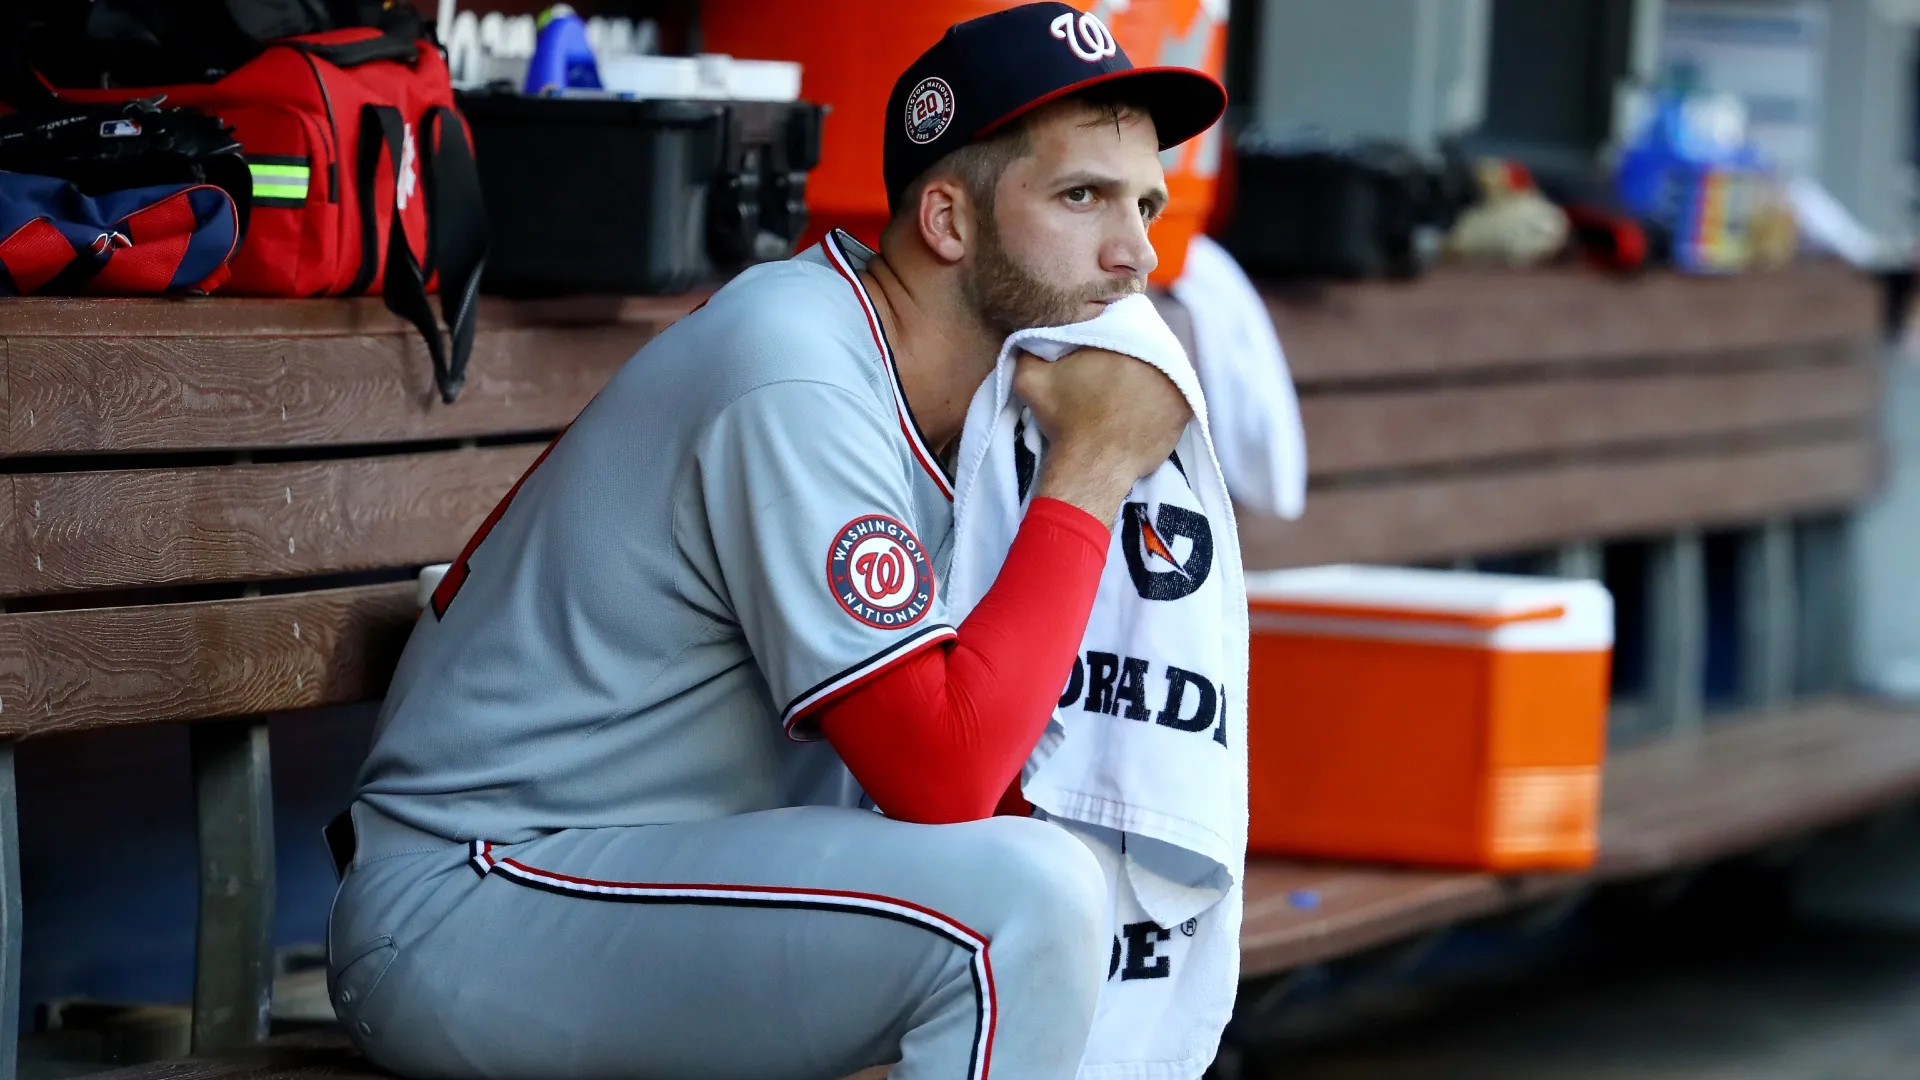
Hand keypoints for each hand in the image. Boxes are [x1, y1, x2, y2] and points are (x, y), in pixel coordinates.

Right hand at [1014, 347, 1190, 523]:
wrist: (1092, 465)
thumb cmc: (1064, 421)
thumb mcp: (1030, 378)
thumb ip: (1029, 346)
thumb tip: (1032, 334)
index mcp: (1119, 337)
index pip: (1121, 321)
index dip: (1109, 334)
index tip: (1098, 354)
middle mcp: (1154, 353)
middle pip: (1145, 342)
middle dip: (1132, 352)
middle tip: (1114, 372)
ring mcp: (1175, 380)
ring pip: (1163, 366)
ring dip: (1151, 372)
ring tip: (1129, 389)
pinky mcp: (1185, 406)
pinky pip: (1177, 392)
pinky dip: (1164, 396)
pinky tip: (1145, 405)